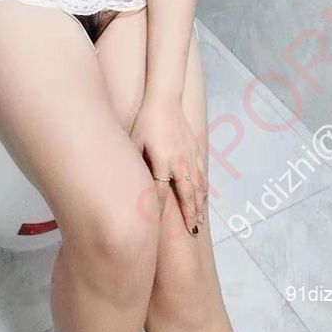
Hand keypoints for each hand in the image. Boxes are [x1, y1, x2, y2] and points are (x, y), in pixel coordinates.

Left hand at [130, 95, 208, 235]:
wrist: (164, 99)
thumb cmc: (145, 120)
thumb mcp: (134, 141)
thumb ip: (134, 163)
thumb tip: (126, 183)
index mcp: (162, 162)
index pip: (159, 193)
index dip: (156, 210)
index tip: (154, 226)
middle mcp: (179, 162)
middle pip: (186, 195)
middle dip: (189, 215)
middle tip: (191, 233)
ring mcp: (190, 155)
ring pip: (198, 186)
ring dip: (199, 204)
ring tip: (200, 221)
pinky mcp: (196, 147)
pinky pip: (203, 172)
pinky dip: (205, 187)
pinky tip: (204, 195)